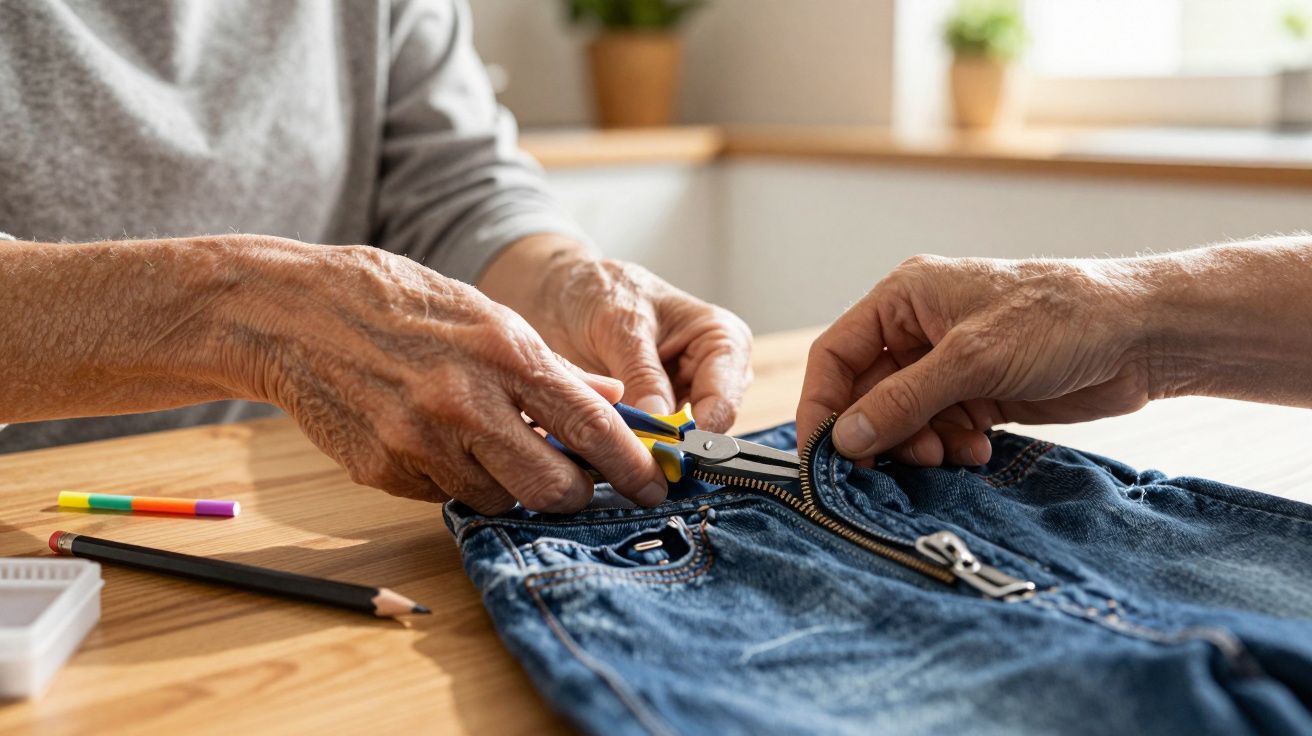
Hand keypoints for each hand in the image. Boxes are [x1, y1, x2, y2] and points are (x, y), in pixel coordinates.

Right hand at [221, 238, 669, 512]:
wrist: (292, 312)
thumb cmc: (396, 302)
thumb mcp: (484, 313)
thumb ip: (550, 365)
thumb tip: (610, 400)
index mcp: (503, 352)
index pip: (590, 426)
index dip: (630, 466)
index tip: (653, 485)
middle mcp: (465, 402)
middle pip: (551, 489)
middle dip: (573, 494)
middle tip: (575, 482)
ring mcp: (419, 442)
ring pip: (497, 499)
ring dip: (508, 484)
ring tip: (487, 441)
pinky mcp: (383, 470)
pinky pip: (444, 495)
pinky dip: (455, 478)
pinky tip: (437, 439)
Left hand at [480, 237, 752, 432]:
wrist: (564, 293)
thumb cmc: (601, 290)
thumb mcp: (619, 324)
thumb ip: (641, 373)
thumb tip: (660, 424)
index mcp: (723, 341)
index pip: (723, 402)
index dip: (695, 435)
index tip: (658, 455)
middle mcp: (715, 376)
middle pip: (707, 431)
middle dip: (669, 449)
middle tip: (630, 463)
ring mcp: (687, 399)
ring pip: (679, 445)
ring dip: (646, 453)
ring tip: (610, 454)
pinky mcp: (658, 418)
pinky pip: (651, 445)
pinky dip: (630, 451)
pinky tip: (604, 451)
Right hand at [798, 255, 1151, 465]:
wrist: (1142, 336)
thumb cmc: (1060, 319)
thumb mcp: (972, 359)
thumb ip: (904, 400)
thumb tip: (846, 437)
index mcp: (904, 299)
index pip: (837, 354)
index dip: (822, 404)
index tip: (820, 453)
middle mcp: (919, 329)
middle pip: (867, 392)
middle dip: (878, 431)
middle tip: (894, 463)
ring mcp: (949, 363)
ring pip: (902, 418)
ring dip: (917, 444)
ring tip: (947, 455)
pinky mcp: (979, 393)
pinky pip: (940, 430)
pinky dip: (949, 448)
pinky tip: (977, 451)